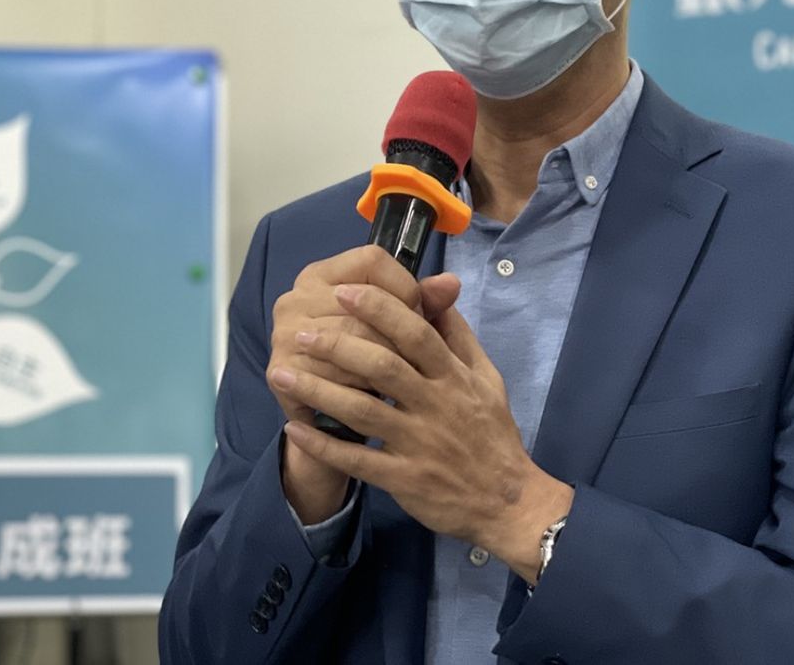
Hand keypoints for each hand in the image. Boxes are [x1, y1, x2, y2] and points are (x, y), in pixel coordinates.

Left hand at [272, 282, 573, 581]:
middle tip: (302, 332)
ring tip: (282, 373)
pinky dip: (324, 444)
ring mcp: (418, 444)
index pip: (415, 333)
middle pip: (382, 366)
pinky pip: (357, 461)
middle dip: (338, 345)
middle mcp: (435, 405)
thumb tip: (439, 293)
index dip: (379, 309)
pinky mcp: (404, 480)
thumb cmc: (493, 434)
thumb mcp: (487, 378)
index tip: (344, 291)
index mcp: (454, 377)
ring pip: (363, 411)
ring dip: (319, 390)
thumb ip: (459, 337)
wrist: (510, 502)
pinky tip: (295, 428)